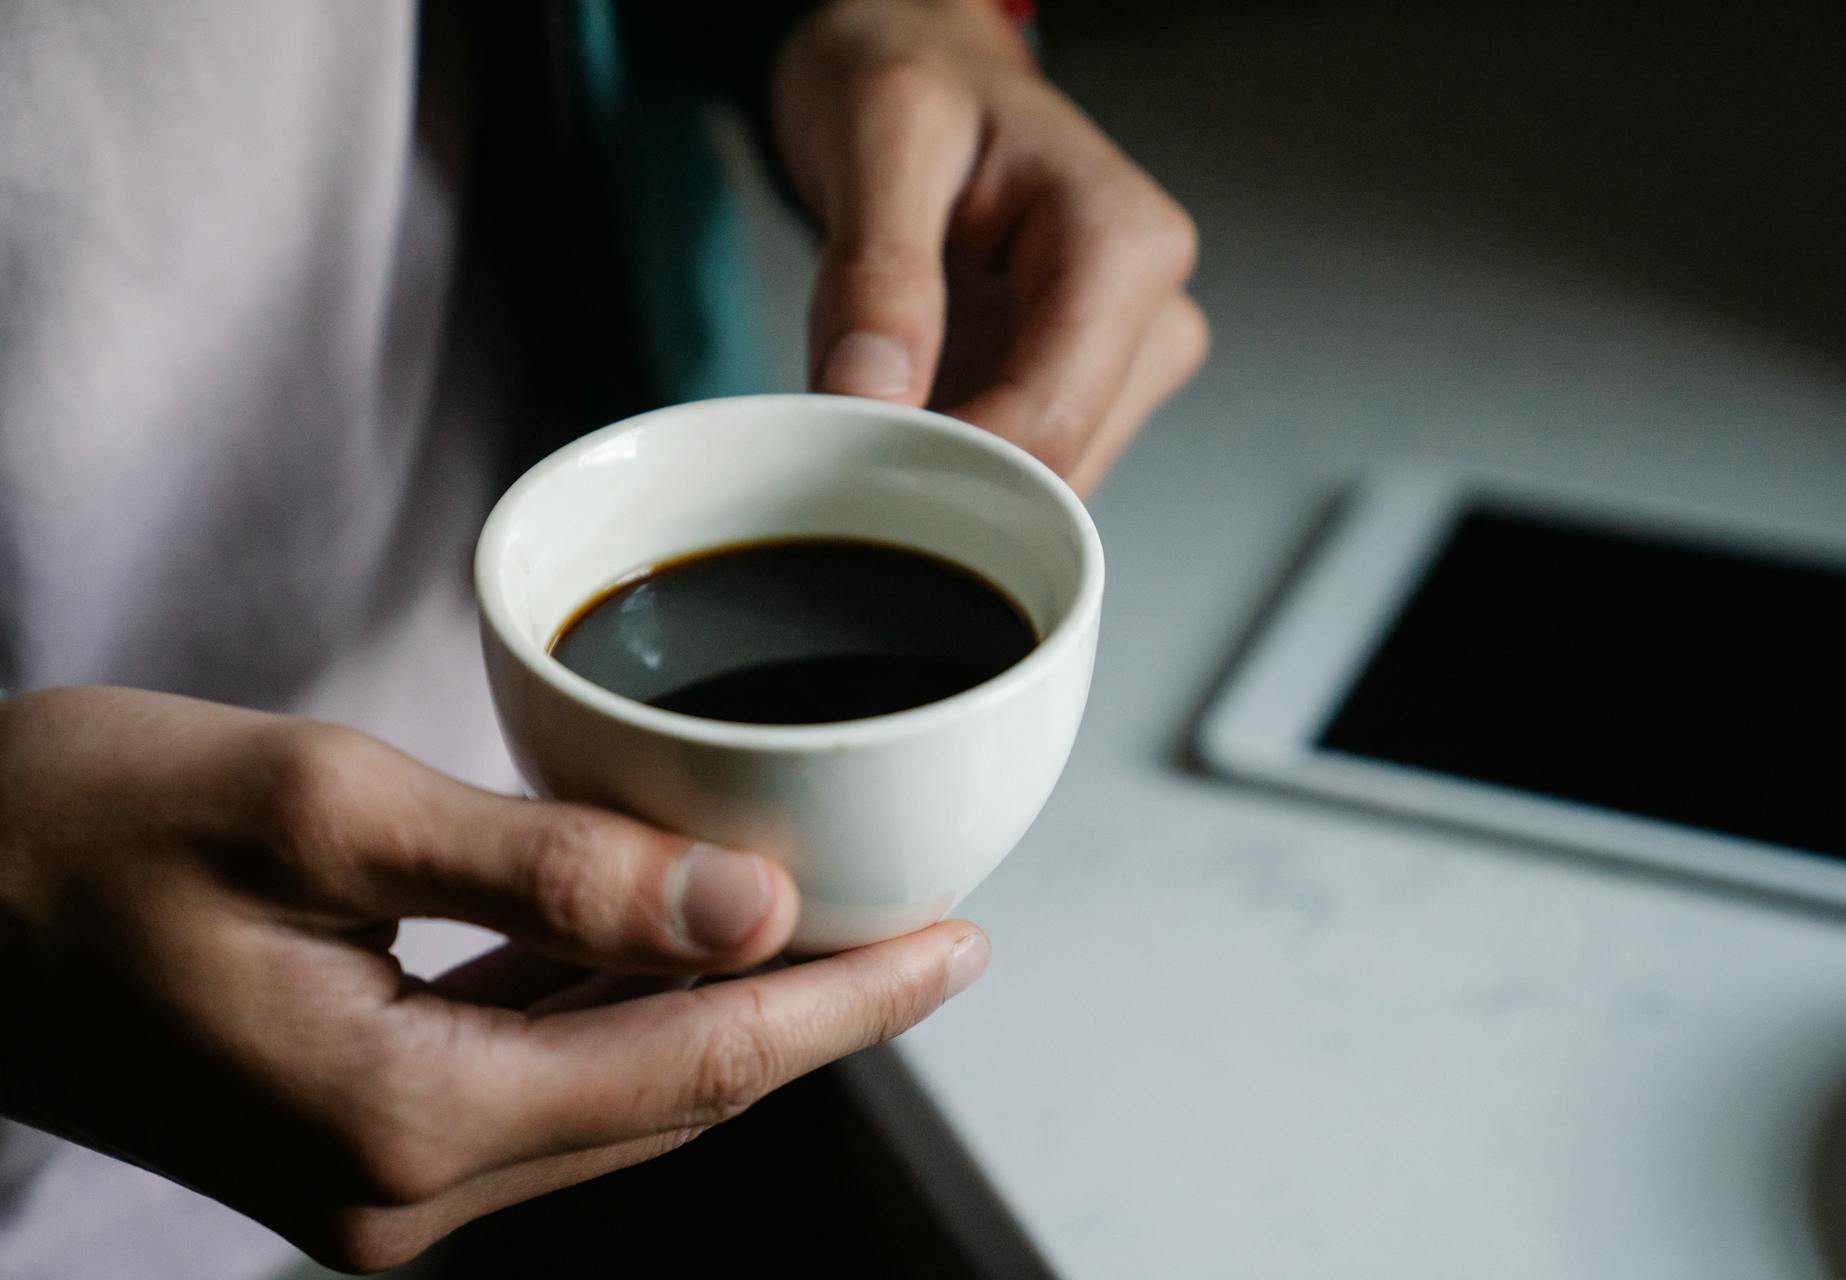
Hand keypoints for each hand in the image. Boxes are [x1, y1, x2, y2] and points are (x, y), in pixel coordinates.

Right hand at [0, 687, 987, 1271]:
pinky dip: (625, 1010)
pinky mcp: (352, 1133)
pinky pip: (537, 1074)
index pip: (700, 1061)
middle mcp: (402, 1185)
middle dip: (814, 1011)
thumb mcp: (321, 806)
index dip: (849, 1005)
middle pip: (676, 1087)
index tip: (962, 944)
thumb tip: (746, 908)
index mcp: (403, 1116)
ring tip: (840, 931)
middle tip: (932, 926)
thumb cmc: (73, 825)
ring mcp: (376, 1178)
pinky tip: (672, 946)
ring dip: (727, 1009)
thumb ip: (549, 869)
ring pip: (617, 1086)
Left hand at [775, 0, 1208, 492]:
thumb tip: (874, 398)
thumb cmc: (908, 73)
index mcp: (1124, 246)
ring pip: (1039, 490)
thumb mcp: (876, 135)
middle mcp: (1151, 314)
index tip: (844, 461)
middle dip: (943, 478)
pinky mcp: (1083, 389)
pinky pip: (1020, 472)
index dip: (943, 468)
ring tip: (874, 402)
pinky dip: (953, 465)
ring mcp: (1124, 362)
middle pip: (1051, 473)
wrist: (919, 60)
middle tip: (840, 436)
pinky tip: (906, 409)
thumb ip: (876, 271)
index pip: (1047, 426)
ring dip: (946, 477)